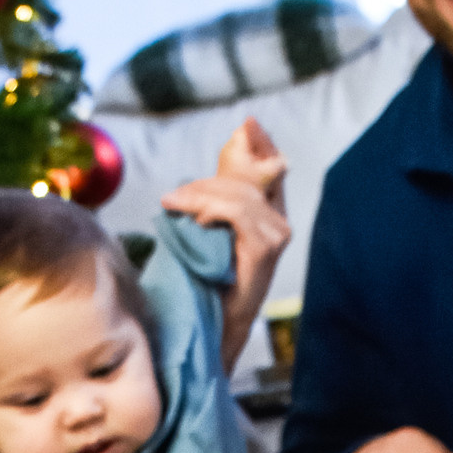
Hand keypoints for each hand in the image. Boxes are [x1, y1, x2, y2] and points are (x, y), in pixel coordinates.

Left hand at [162, 117, 290, 371]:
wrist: (215, 327)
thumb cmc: (209, 284)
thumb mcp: (211, 232)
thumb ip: (218, 200)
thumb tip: (212, 165)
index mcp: (271, 216)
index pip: (271, 168)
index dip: (259, 144)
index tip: (247, 125)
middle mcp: (280, 223)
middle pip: (245, 180)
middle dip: (203, 183)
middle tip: (172, 198)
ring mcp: (277, 235)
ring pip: (237, 195)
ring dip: (199, 197)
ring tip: (174, 208)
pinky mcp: (266, 247)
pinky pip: (236, 212)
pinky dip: (210, 211)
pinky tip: (194, 223)